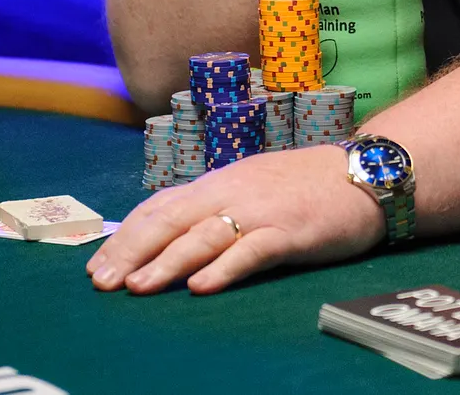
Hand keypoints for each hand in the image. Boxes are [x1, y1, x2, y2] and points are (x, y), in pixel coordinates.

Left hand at [87, 144, 383, 294]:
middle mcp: (233, 191)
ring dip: (168, 262)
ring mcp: (261, 210)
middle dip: (132, 251)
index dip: (126, 235)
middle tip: (102, 282)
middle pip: (172, 220)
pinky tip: (202, 286)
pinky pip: (252, 250)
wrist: (364, 172)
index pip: (160, 206)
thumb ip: (213, 206)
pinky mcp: (290, 231)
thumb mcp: (250, 186)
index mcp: (219, 181)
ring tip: (138, 287)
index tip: (96, 264)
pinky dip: (225, 268)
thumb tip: (166, 234)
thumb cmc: (305, 184)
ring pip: (205, 235)